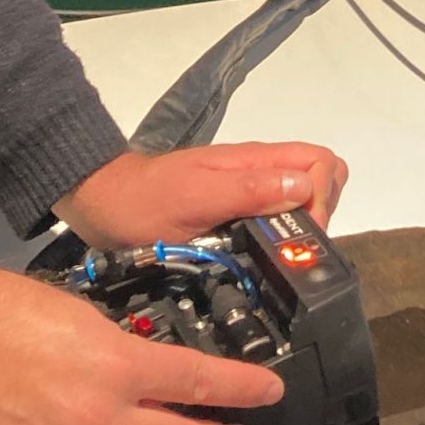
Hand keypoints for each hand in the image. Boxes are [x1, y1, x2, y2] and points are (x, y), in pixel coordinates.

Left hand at [55, 139, 348, 250]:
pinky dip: (280, 238)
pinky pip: (273, 219)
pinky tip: (264, 263)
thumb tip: (305, 187)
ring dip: (302, 228)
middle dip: (322, 212)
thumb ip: (248, 190)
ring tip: (283, 261)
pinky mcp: (233, 213)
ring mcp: (245, 192)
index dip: (324, 197)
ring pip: (299, 199)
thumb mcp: (195, 197)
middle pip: (319, 177)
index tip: (303, 236)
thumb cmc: (144, 201)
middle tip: (297, 250)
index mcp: (254, 161)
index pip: (320, 162)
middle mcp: (257, 172)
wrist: (100, 203)